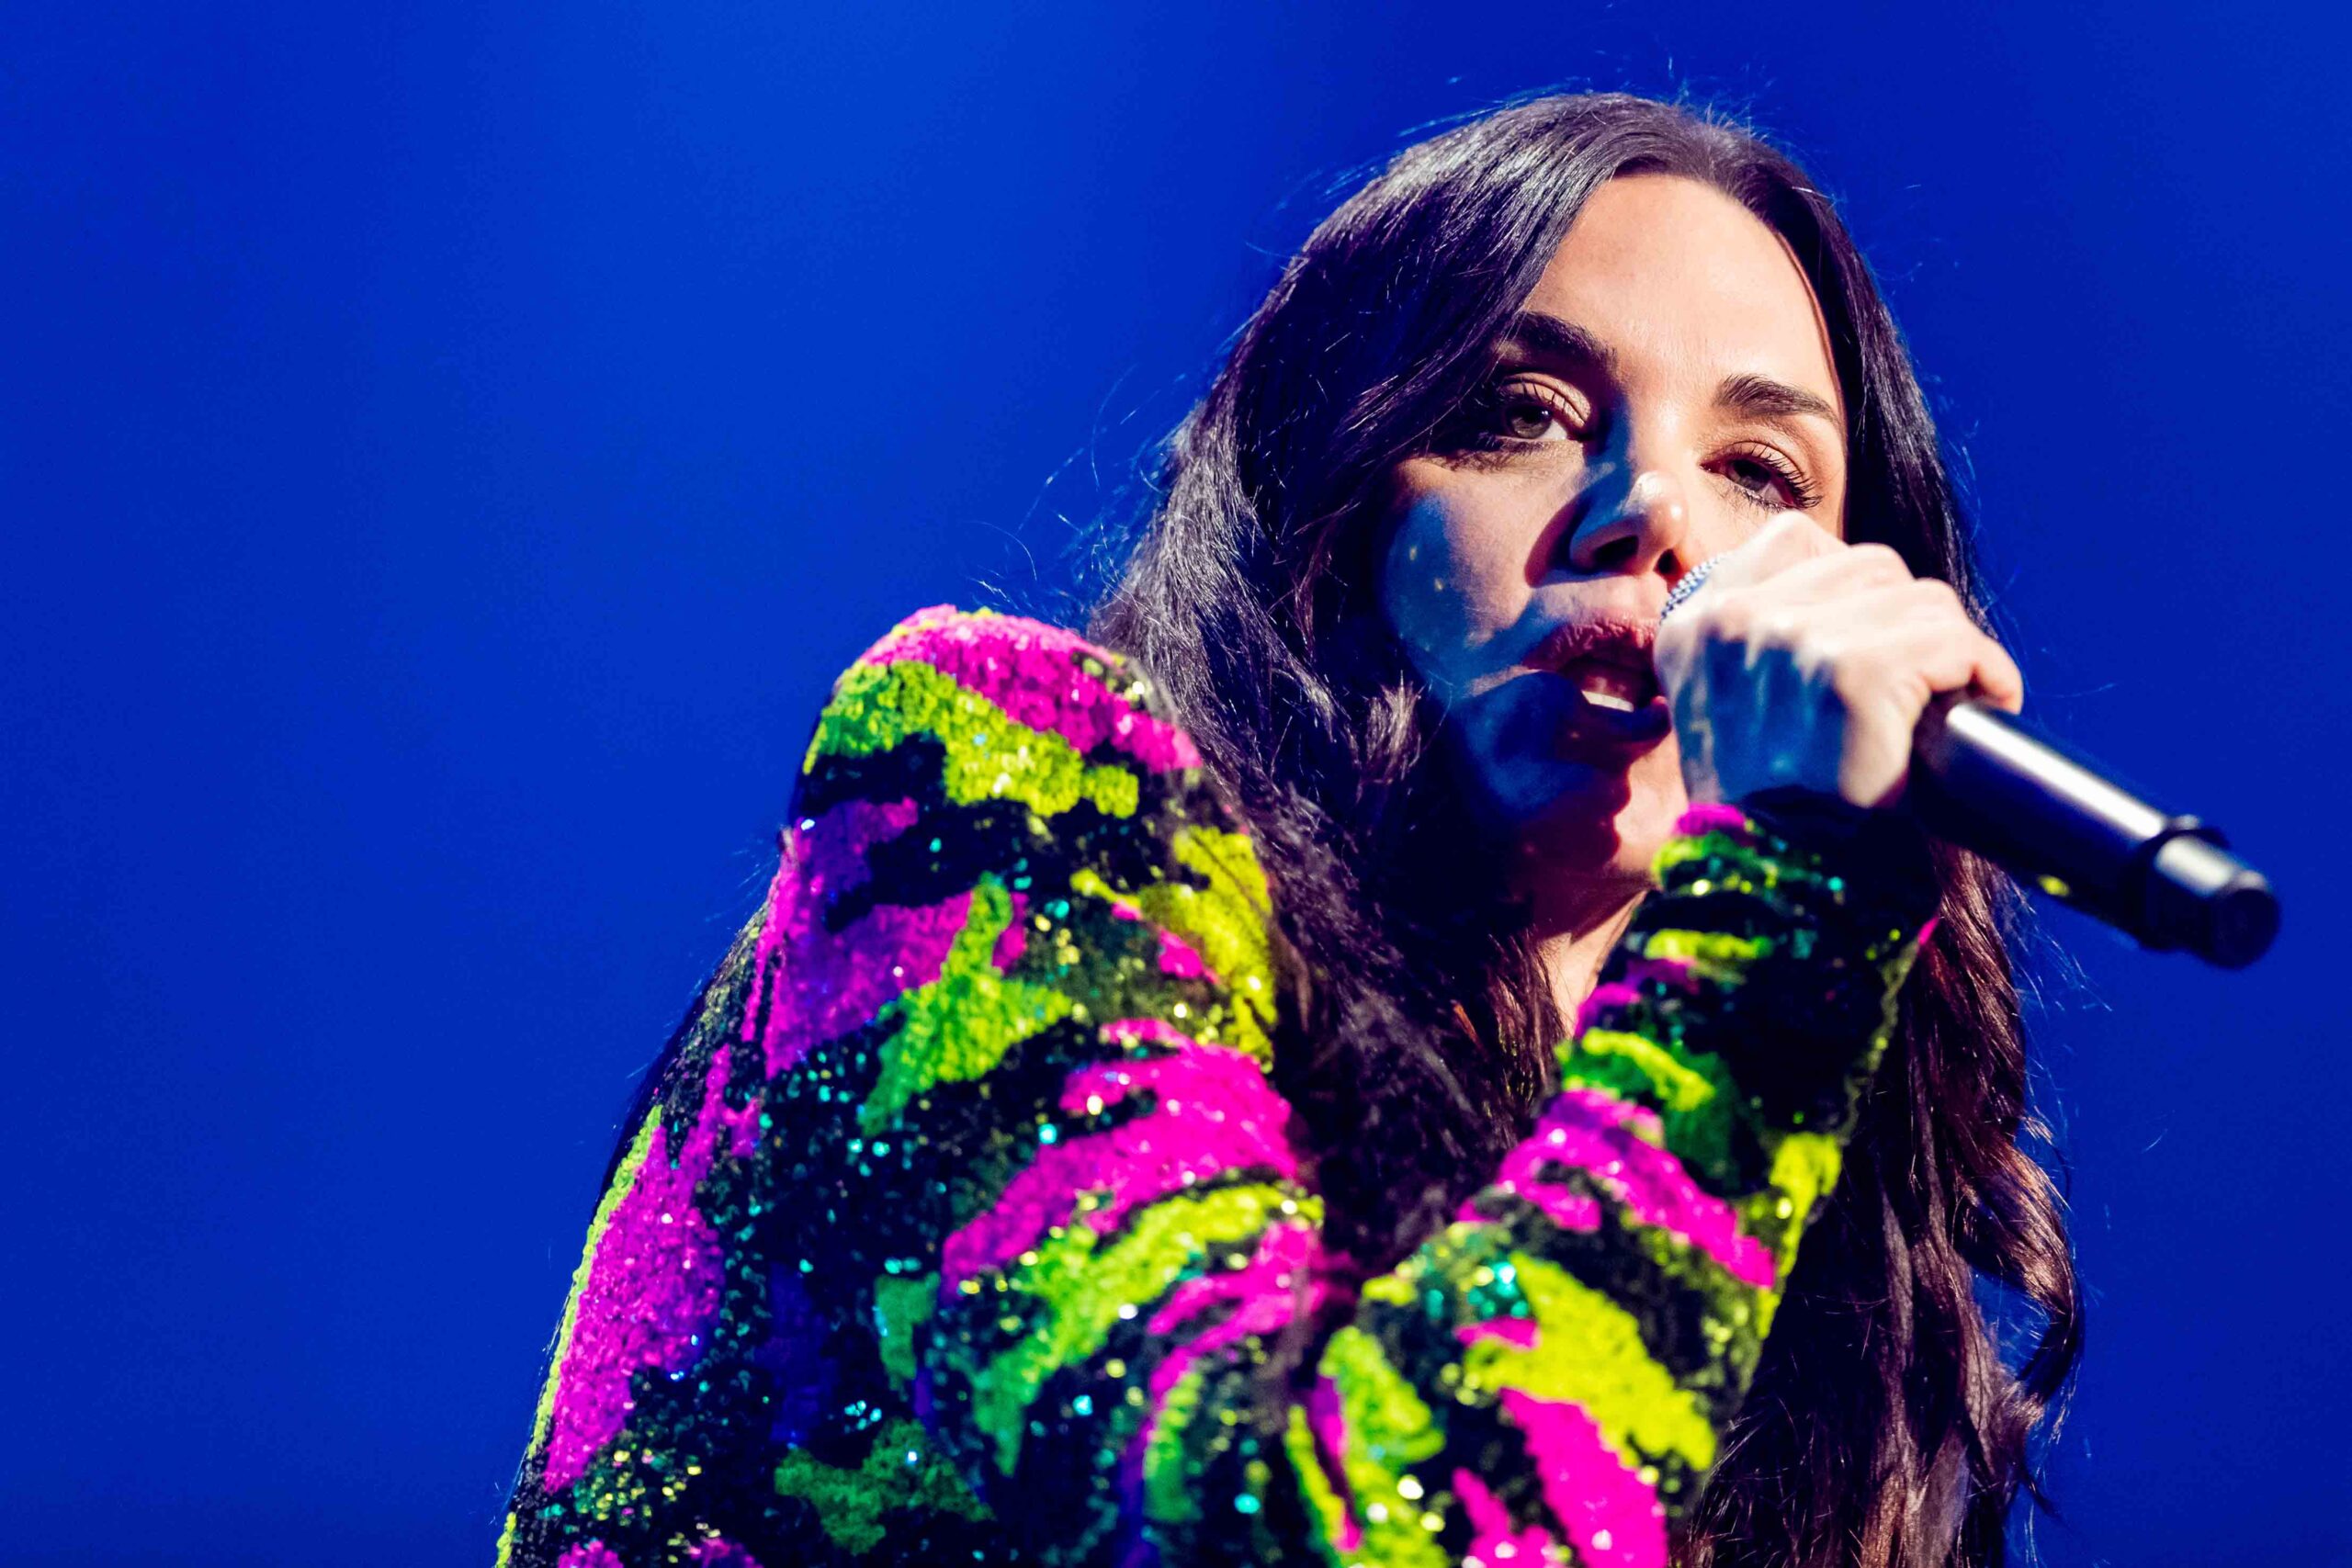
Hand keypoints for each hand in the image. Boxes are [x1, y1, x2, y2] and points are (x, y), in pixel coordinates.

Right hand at [1654, 513, 2023, 809]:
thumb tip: (1852, 589)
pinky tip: (1980, 703)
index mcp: (1694, 625)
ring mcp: (1790, 642)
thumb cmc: (1770, 808)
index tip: (1866, 644)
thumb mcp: (1730, 707)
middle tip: (1913, 688)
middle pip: (1871, 564)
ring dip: (1949, 651)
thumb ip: (1760, 641)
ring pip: (1923, 598)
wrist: (1777, 886)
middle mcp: (1732, 622)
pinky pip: (1955, 640)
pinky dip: (1985, 672)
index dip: (1850, 586)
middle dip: (1906, 623)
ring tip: (1940, 704)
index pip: (1794, 539)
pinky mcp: (1853, 675)